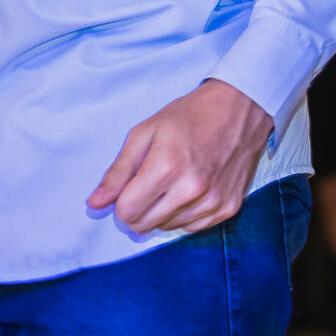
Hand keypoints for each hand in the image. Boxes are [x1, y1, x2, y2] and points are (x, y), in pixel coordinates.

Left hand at [88, 79, 273, 235]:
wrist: (241, 107)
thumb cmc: (190, 115)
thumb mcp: (146, 132)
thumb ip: (118, 171)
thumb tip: (95, 204)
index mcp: (166, 167)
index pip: (126, 212)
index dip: (122, 200)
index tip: (132, 185)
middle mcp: (191, 189)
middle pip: (143, 225)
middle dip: (140, 208)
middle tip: (152, 182)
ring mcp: (212, 201)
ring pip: (167, 228)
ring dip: (164, 211)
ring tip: (176, 181)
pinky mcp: (228, 208)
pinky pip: (192, 227)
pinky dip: (185, 213)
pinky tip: (193, 188)